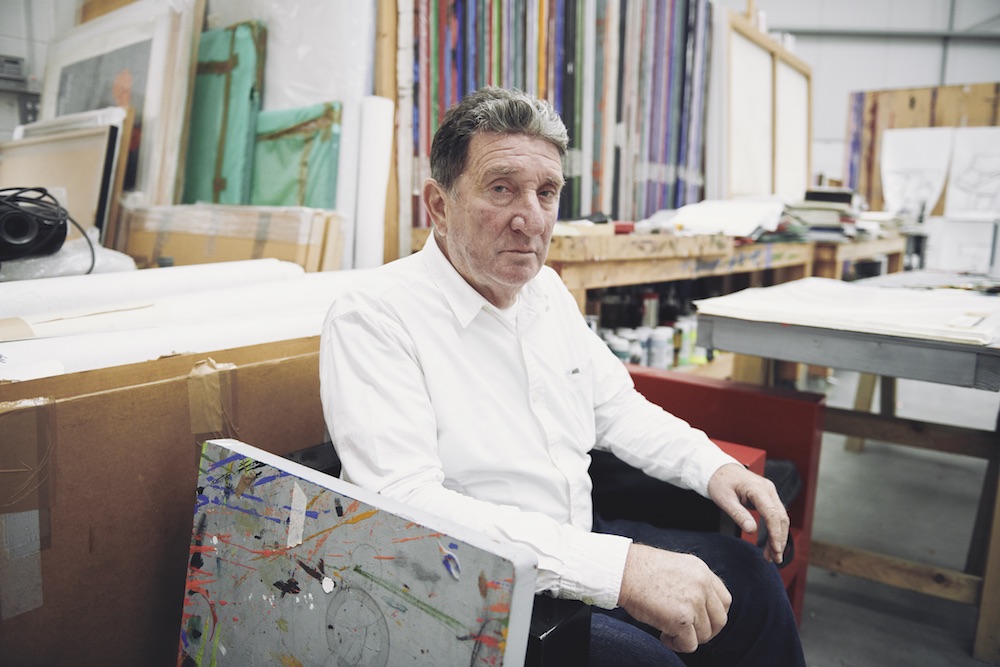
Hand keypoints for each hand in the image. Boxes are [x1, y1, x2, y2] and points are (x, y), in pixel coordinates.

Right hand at [617, 543, 731, 652]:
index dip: (714, 615)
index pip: (724, 601)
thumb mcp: (676, 567)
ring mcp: (693, 602)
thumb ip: (693, 583)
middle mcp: (702, 586)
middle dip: (705, 631)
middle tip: (687, 631)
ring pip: (704, 635)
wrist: (623, 570)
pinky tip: (664, 636)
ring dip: (688, 638)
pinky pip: (690, 644)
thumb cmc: (641, 570)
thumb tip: (700, 608)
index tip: (701, 620)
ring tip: (668, 631)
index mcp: (702, 572)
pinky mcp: (681, 619)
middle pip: (719, 620)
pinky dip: (677, 645)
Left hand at [707, 463, 788, 563]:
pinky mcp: (768, 498)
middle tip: (775, 559)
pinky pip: (775, 516)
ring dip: (779, 538)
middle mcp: (768, 490)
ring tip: (772, 557)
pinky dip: (775, 530)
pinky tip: (770, 544)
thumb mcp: (724, 499)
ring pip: (781, 518)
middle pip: (781, 518)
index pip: (772, 514)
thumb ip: (738, 514)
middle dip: (780, 540)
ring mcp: (770, 493)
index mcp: (758, 489)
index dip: (775, 534)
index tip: (774, 551)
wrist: (720, 470)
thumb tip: (751, 531)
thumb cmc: (720, 482)